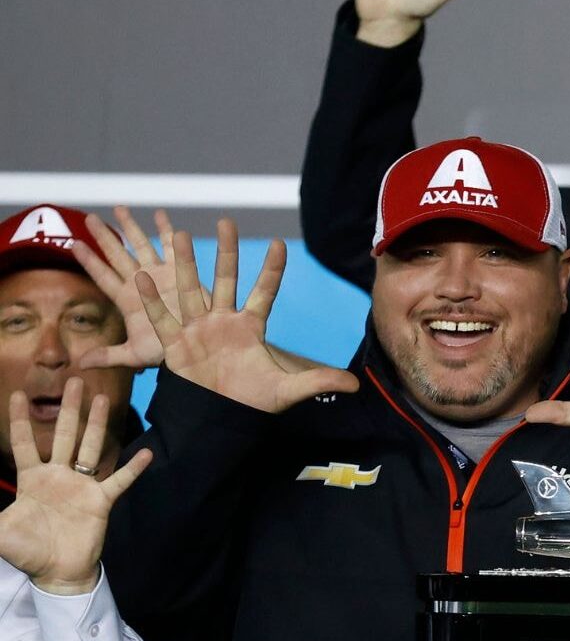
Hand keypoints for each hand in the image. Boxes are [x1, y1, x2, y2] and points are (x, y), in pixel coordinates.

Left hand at [0, 380, 151, 594]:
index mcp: (33, 479)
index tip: (18, 394)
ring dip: (97, 425)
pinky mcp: (101, 501)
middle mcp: (58, 475)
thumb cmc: (26, 550)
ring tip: (104, 400)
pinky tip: (146, 452)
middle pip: (64, 435)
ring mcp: (82, 486)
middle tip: (75, 381)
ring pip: (91, 448)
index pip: (25, 443)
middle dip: (69, 409)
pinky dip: (132, 468)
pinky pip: (119, 480)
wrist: (57, 572)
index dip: (20, 420)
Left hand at [70, 207, 200, 370]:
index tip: (73, 244)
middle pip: (118, 255)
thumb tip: (79, 364)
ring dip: (130, 227)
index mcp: (127, 300)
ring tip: (118, 208)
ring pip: (141, 246)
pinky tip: (159, 214)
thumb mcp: (136, 355)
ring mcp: (160, 275)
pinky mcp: (181, 272)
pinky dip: (166, 230)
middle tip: (89, 218)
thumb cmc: (167, 353)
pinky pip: (172, 247)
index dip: (89, 261)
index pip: (103, 276)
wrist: (198, 347)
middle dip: (103, 236)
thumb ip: (109, 356)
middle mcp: (141, 283)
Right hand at [138, 221, 360, 412]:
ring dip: (185, 264)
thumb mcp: (288, 390)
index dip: (271, 270)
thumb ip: (318, 382)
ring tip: (178, 234)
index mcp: (251, 327)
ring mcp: (198, 329)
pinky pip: (163, 319)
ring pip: (191, 290)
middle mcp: (223, 321)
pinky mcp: (175, 344)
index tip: (279, 244)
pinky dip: (154, 301)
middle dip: (225, 252)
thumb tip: (355, 384)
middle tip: (226, 221)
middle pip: (225, 280)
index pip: (264, 292)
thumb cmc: (253, 403)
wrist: (220, 419)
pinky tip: (143, 278)